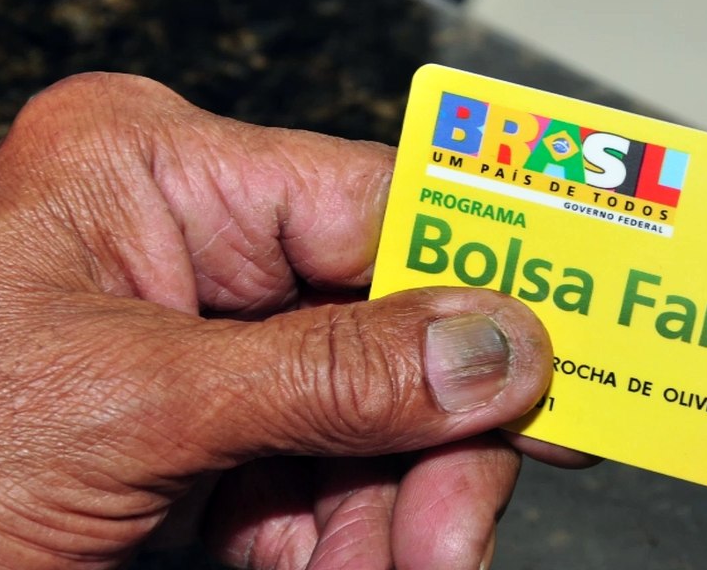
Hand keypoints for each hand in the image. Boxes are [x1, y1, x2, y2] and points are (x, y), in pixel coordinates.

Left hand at [0, 73, 572, 568]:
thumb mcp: (133, 404)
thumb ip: (329, 372)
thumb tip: (496, 344)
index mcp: (158, 174)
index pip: (374, 203)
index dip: (485, 277)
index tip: (573, 349)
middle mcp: (195, 246)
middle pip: (390, 328)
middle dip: (429, 441)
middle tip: (452, 535)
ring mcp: (211, 347)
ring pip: (373, 419)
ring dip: (396, 512)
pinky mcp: (214, 434)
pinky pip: (328, 479)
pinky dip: (351, 541)